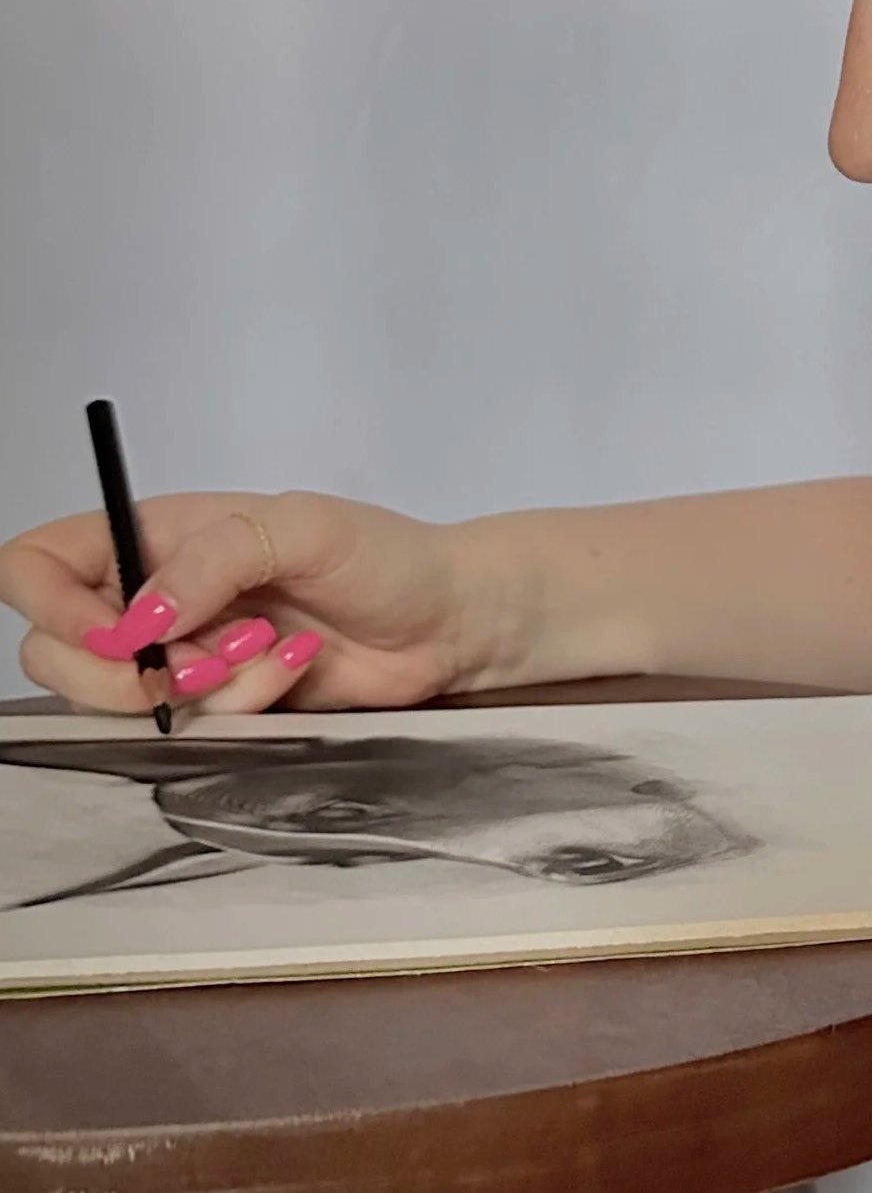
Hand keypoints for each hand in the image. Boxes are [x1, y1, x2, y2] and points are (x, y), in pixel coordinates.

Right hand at [0, 489, 485, 717]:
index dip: (52, 604)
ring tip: (267, 646)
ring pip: (112, 698)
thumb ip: (217, 557)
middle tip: (206, 655)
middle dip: (124, 669)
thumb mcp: (305, 527)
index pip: (37, 562)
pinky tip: (291, 669)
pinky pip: (180, 726)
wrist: (447, 621)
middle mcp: (155, 591)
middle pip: (54, 648)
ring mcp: (179, 651)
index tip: (120, 630)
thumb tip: (140, 615)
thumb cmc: (386, 555)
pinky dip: (236, 705)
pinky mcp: (213, 702)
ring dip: (192, 686)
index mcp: (159, 532)